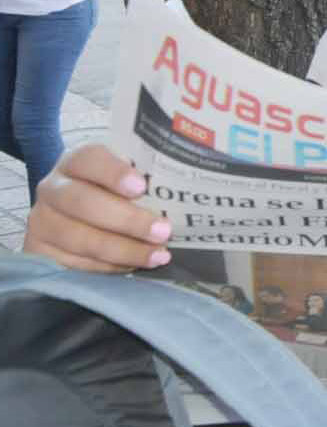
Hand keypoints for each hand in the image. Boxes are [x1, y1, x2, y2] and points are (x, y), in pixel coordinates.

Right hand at [23, 144, 171, 272]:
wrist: (75, 214)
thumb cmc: (116, 192)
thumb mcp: (128, 177)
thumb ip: (149, 178)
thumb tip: (189, 190)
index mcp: (77, 161)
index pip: (90, 159)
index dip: (114, 172)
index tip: (141, 187)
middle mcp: (53, 187)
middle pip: (83, 202)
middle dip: (127, 220)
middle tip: (163, 231)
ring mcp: (42, 219)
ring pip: (79, 238)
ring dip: (123, 250)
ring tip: (158, 255)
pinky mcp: (38, 249)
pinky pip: (73, 262)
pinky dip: (107, 267)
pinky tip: (133, 267)